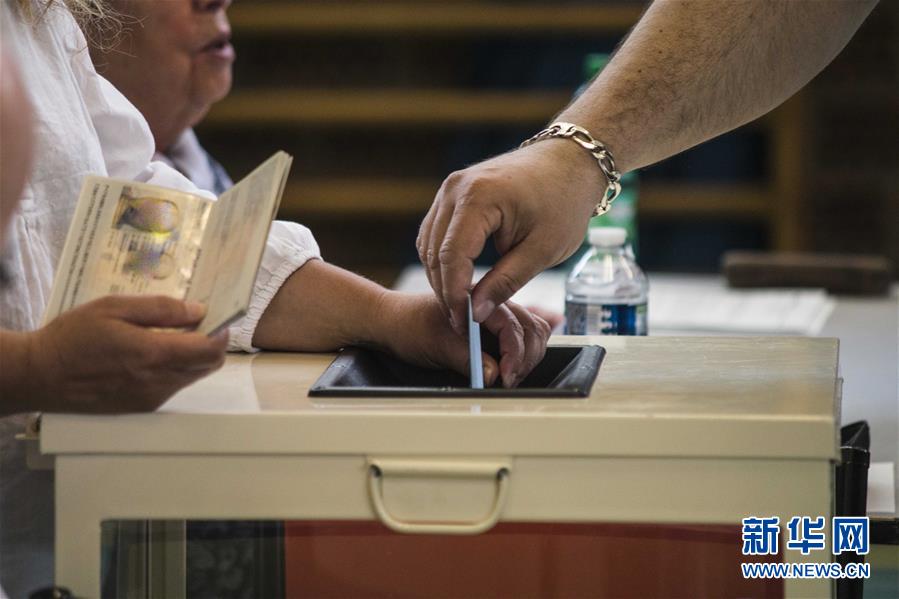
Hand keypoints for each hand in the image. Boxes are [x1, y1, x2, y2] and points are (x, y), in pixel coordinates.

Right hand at [28, 296, 227, 413]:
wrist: (41, 375)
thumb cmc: (74, 336)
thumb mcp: (114, 307)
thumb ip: (161, 309)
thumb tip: (198, 310)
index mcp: (153, 354)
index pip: (209, 349)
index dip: (221, 332)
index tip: (219, 317)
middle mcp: (158, 381)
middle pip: (208, 365)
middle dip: (211, 344)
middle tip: (197, 324)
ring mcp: (152, 397)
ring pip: (192, 376)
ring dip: (193, 357)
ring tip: (172, 336)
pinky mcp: (143, 406)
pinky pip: (174, 386)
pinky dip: (175, 369)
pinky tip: (152, 354)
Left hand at [377, 292, 550, 387]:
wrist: (393, 323)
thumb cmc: (409, 325)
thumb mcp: (435, 344)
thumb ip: (465, 358)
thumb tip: (492, 374)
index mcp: (479, 299)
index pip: (513, 326)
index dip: (514, 354)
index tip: (506, 377)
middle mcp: (492, 304)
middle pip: (530, 329)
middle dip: (525, 357)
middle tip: (510, 381)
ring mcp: (494, 316)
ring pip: (531, 332)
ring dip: (527, 356)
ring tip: (512, 377)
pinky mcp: (492, 330)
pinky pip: (520, 337)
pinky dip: (523, 353)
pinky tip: (514, 367)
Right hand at [416, 139, 604, 330]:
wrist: (570, 161)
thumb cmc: (563, 201)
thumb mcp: (542, 250)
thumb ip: (506, 282)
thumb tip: (477, 313)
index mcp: (478, 197)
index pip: (452, 256)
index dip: (454, 294)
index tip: (464, 322)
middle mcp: (455, 188)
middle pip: (434, 251)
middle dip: (445, 290)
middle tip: (461, 322)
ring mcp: (451, 188)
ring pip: (430, 243)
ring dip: (441, 277)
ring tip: (461, 306)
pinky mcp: (454, 193)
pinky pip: (436, 232)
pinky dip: (444, 259)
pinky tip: (459, 282)